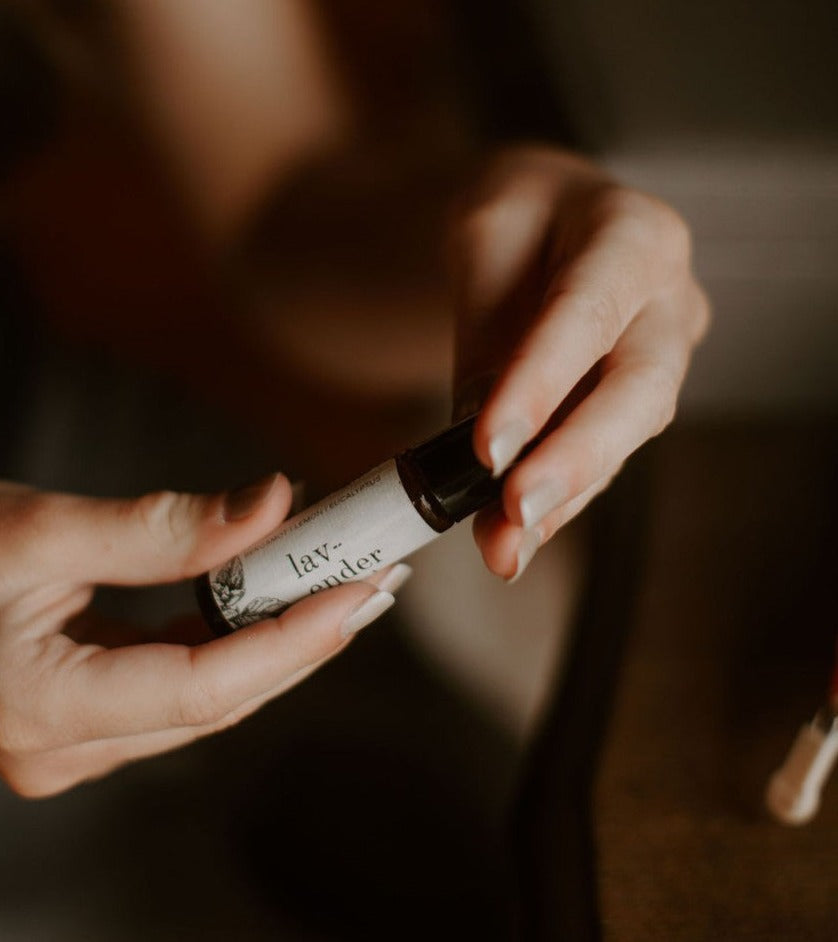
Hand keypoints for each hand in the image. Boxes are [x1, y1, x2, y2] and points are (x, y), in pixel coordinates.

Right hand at [0, 477, 395, 796]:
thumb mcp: (44, 524)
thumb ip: (164, 526)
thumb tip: (270, 505)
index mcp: (36, 705)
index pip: (202, 685)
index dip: (292, 639)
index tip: (357, 590)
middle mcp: (60, 748)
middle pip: (218, 700)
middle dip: (305, 640)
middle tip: (375, 582)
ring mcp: (74, 744)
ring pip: (208, 700)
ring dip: (280, 643)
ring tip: (344, 587)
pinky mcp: (88, 721)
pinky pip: (183, 689)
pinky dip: (237, 645)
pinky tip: (281, 605)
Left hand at [451, 146, 708, 580]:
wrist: (549, 220)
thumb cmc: (516, 223)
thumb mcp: (483, 243)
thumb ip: (489, 338)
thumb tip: (477, 459)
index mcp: (632, 236)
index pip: (590, 312)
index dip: (543, 384)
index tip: (490, 448)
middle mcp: (668, 299)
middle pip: (640, 389)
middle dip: (575, 458)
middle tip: (516, 513)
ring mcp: (665, 353)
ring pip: (626, 436)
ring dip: (564, 495)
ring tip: (504, 546)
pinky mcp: (635, 400)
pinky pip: (604, 454)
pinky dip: (559, 498)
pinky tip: (516, 539)